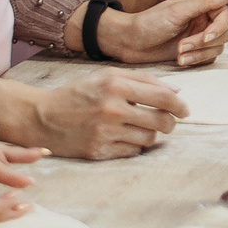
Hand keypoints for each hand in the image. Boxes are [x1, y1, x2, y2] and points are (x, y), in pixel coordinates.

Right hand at [11, 69, 189, 160]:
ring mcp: (105, 133)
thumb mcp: (107, 76)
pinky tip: (123, 137)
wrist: (41, 117)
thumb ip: (143, 79)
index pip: (164, 98)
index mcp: (116, 86)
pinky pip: (133, 152)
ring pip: (150, 139)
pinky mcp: (98, 152)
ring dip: (151, 134)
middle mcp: (112, 109)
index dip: (181, 105)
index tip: (185, 110)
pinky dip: (134, 145)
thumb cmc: (78, 94)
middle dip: (170, 122)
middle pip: (162, 122)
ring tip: (140, 127)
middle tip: (167, 121)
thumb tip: (176, 90)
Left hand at [95, 0, 226, 65]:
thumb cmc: (149, 23)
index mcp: (202, 4)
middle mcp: (204, 19)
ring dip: (199, 53)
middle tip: (183, 46)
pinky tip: (180, 60)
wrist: (130, 42)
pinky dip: (196, 60)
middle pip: (224, 33)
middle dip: (204, 43)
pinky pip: (208, 58)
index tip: (206, 36)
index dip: (219, 27)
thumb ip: (205, 3)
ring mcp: (199, 35)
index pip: (226, 15)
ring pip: (217, 47)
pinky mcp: (195, 51)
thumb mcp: (177, 11)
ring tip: (179, 53)